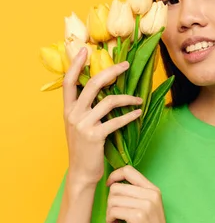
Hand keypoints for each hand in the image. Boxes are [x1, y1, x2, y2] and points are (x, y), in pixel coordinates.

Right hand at [63, 48, 142, 187]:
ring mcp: (84, 125)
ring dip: (127, 98)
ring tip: (138, 99)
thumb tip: (102, 93)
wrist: (81, 173)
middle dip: (111, 71)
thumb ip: (85, 109)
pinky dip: (130, 116)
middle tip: (126, 65)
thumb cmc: (84, 149)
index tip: (85, 49)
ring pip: (108, 101)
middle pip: (92, 84)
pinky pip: (116, 121)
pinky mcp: (95, 136)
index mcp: (68, 110)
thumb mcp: (79, 126)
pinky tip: (138, 114)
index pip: (69, 81)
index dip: (76, 64)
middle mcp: (74, 114)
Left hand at [105, 165, 176, 222]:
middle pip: (116, 187)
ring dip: (110, 213)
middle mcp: (151, 194)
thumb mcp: (148, 208)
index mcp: (153, 189)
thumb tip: (112, 185)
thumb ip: (136, 195)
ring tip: (116, 222)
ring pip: (113, 199)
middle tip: (115, 215)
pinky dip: (110, 220)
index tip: (109, 186)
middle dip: (110, 202)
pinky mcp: (139, 216)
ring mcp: (146, 205)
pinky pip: (114, 211)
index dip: (114, 176)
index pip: (129, 170)